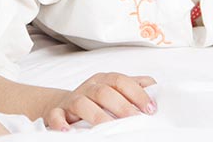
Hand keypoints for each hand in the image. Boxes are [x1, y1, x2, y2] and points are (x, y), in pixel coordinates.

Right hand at [42, 72, 156, 130]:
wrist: (62, 105)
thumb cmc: (95, 100)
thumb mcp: (114, 91)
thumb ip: (134, 88)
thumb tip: (157, 89)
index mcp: (103, 80)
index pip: (121, 81)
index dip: (137, 93)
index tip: (151, 110)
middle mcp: (88, 88)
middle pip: (103, 91)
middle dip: (121, 106)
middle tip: (135, 120)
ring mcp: (72, 100)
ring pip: (82, 103)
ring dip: (96, 116)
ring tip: (108, 129)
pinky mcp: (56, 112)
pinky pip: (56, 115)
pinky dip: (60, 122)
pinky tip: (68, 131)